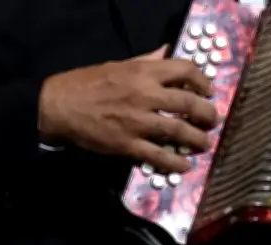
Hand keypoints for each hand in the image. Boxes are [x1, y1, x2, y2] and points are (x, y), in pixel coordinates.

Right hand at [38, 46, 217, 173]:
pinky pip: (159, 156)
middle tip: (212, 121)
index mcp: (143, 72)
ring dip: (198, 139)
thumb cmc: (88, 83)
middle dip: (207, 114)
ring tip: (205, 143)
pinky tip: (185, 166)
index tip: (209, 90)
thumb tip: (167, 52)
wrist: (58, 106)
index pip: (185, 70)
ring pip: (179, 131)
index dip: (203, 81)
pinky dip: (176, 163)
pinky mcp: (128, 144)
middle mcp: (145, 95)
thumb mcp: (119, 64)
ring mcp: (138, 122)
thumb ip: (146, 61)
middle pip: (189, 104)